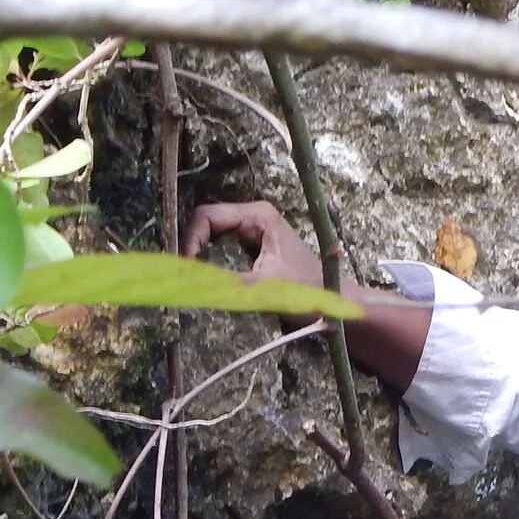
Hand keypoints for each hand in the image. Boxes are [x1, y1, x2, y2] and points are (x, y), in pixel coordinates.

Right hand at [185, 199, 330, 295]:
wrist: (335, 304)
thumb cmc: (308, 291)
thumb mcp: (264, 288)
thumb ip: (226, 283)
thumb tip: (188, 283)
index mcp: (257, 215)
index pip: (207, 216)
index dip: (190, 240)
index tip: (185, 268)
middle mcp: (253, 217)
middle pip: (206, 224)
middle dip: (192, 247)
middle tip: (183, 276)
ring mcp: (253, 231)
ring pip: (211, 237)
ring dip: (199, 256)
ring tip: (191, 280)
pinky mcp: (253, 248)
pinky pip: (222, 249)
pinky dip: (211, 263)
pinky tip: (206, 281)